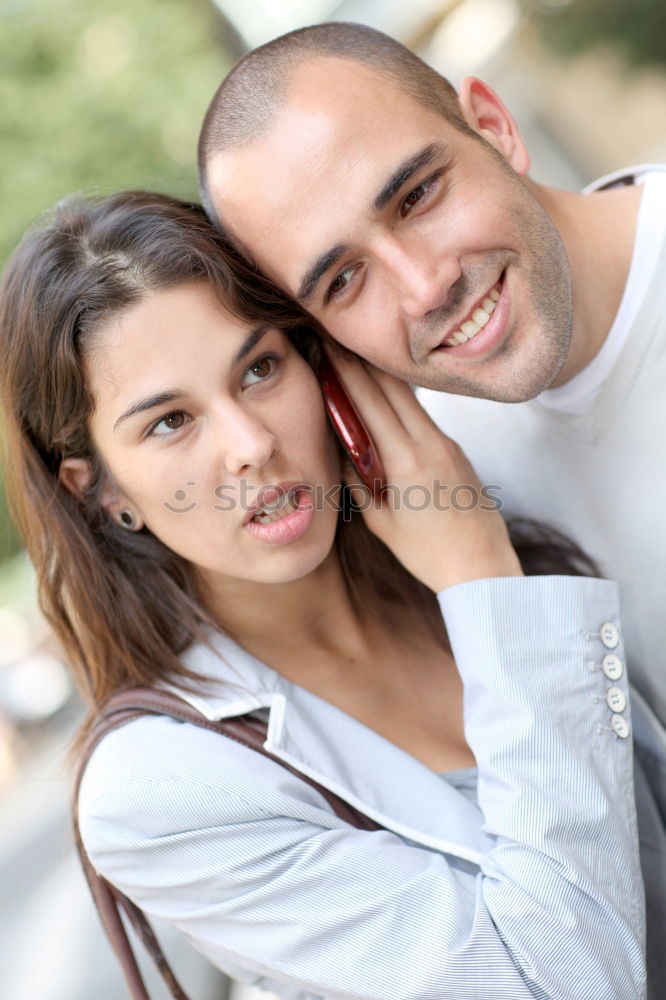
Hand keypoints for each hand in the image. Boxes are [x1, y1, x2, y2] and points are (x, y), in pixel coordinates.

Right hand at [325, 344, 522, 592]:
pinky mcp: (455, 449)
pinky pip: (422, 415)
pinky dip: (399, 399)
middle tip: (336, 340)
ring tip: (355, 360)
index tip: (327, 347)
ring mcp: (447, 443)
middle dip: (361, 361)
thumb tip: (340, 446)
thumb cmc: (426, 552)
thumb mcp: (379, 521)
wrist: (481, 565)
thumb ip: (357, 479)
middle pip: (391, 387)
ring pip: (409, 397)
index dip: (345, 370)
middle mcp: (430, 443)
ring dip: (381, 376)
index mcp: (406, 461)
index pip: (369, 402)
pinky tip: (384, 394)